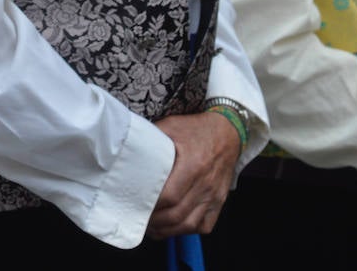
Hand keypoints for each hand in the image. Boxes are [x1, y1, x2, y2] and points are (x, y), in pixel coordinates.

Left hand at [146, 111, 241, 238]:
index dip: (151, 205)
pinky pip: (204, 225)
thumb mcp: (172, 125)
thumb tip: (127, 148)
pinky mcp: (219, 202)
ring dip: (168, 230)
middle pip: (177, 214)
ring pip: (190, 224)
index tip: (135, 203)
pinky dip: (187, 230)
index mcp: (193, 165)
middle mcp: (206, 184)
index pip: (170, 196)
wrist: (228, 132)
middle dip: (155, 221)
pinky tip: (173, 227)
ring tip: (151, 227)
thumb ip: (151, 138)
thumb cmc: (196, 129)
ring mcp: (214, 196)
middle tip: (138, 218)